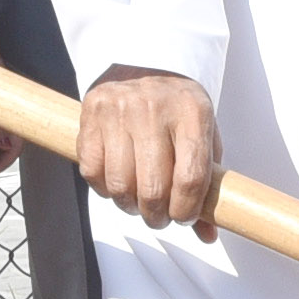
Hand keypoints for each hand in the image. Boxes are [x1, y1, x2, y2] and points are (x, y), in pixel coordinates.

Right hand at [76, 68, 223, 230]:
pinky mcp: (91, 112)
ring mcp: (119, 108)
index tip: (183, 218)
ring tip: (137, 202)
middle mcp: (154, 107)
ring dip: (128, 206)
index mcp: (192, 112)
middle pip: (153, 188)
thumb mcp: (202, 136)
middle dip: (156, 216)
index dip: (186, 210)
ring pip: (119, 185)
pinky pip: (92, 171)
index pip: (190, 178)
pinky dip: (104, 189)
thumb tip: (207, 234)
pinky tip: (117, 182)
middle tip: (158, 217)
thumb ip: (206, 184)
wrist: (145, 63)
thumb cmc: (179, 109)